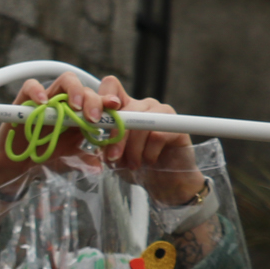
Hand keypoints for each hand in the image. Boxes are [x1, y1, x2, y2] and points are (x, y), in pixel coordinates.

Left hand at [95, 75, 198, 204]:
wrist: (164, 182)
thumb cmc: (136, 166)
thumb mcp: (113, 156)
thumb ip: (103, 143)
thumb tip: (96, 138)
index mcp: (125, 107)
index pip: (111, 86)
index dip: (101, 99)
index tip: (94, 120)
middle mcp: (143, 105)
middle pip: (125, 111)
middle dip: (116, 138)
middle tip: (113, 158)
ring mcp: (161, 112)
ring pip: (140, 125)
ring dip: (132, 150)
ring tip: (133, 165)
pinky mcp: (176, 124)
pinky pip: (156, 136)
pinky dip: (148, 154)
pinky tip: (149, 161)